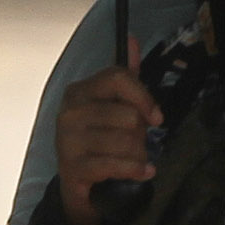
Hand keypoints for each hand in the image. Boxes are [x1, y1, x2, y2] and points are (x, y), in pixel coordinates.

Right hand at [53, 67, 158, 224]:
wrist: (79, 184)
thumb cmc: (99, 142)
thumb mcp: (112, 107)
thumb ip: (125, 77)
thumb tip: (132, 40)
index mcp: (80, 91)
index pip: (118, 78)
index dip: (144, 97)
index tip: (156, 117)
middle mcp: (70, 112)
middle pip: (127, 115)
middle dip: (140, 134)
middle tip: (135, 142)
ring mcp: (68, 140)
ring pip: (126, 142)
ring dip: (139, 155)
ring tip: (135, 159)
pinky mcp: (73, 167)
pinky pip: (116, 165)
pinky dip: (136, 171)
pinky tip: (143, 173)